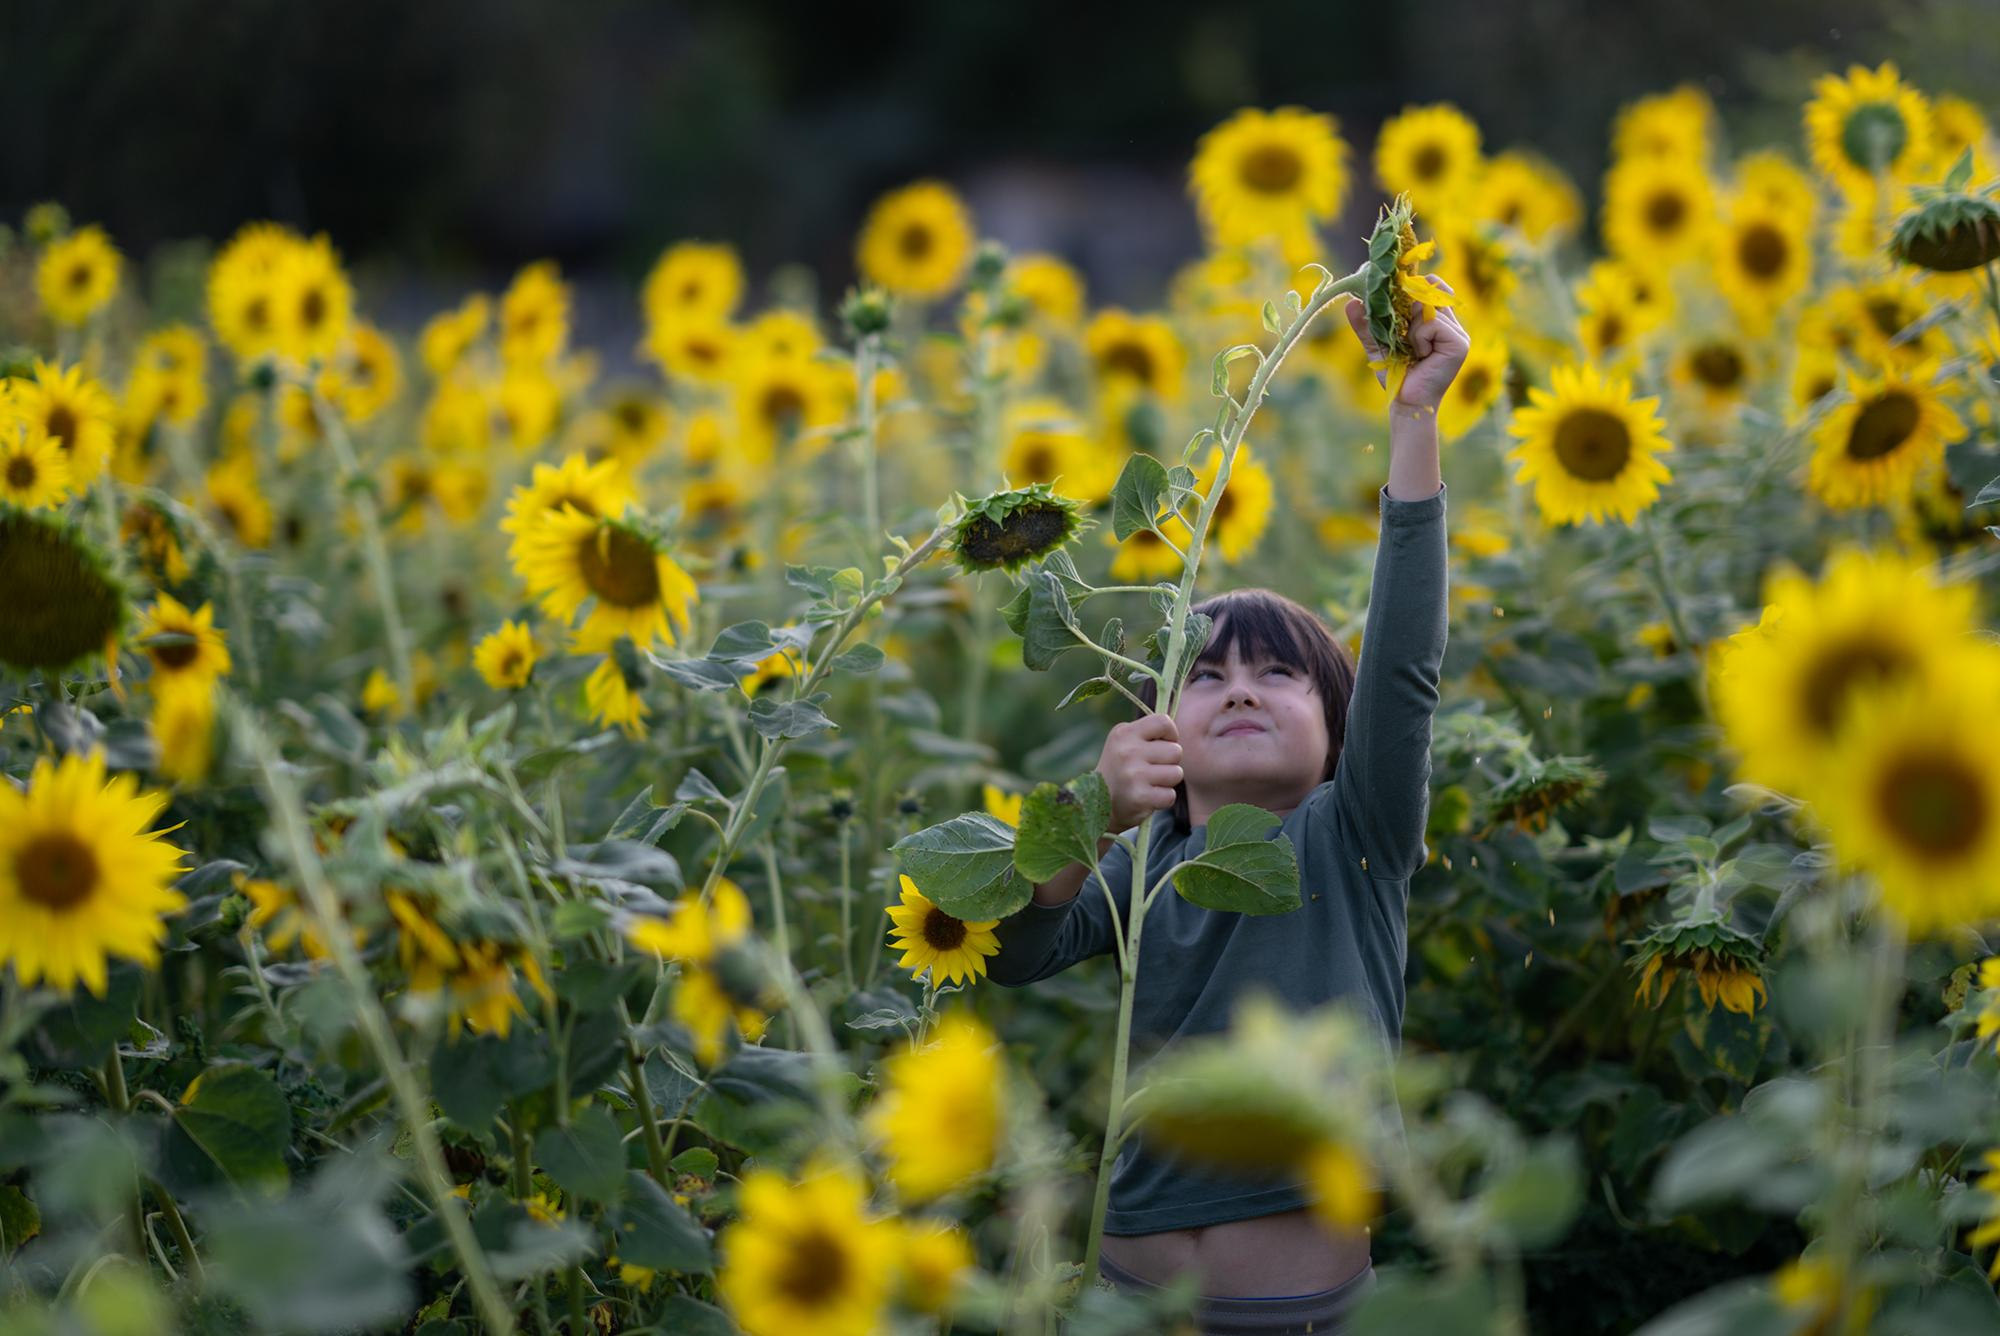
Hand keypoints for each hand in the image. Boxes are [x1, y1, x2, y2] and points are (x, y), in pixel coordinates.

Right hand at [1097, 712, 1181, 831]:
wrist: (1096, 805)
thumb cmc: (1120, 770)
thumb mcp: (1125, 743)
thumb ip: (1148, 734)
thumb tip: (1174, 730)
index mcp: (1124, 733)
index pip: (1163, 722)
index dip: (1171, 734)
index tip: (1161, 745)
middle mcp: (1127, 751)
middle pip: (1176, 751)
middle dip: (1170, 762)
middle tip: (1151, 770)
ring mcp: (1133, 774)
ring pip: (1176, 773)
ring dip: (1167, 781)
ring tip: (1148, 783)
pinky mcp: (1139, 796)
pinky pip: (1170, 795)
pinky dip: (1163, 799)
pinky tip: (1147, 798)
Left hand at [1344, 277, 1470, 410]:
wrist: (1405, 403)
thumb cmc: (1395, 376)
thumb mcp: (1377, 345)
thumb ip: (1366, 324)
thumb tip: (1351, 302)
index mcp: (1437, 320)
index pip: (1432, 286)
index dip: (1413, 286)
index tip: (1394, 296)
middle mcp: (1451, 324)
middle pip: (1431, 290)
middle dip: (1407, 307)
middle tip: (1401, 333)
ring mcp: (1458, 333)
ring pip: (1428, 306)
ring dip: (1410, 328)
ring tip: (1412, 350)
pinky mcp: (1459, 343)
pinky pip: (1432, 324)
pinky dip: (1418, 338)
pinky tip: (1420, 356)